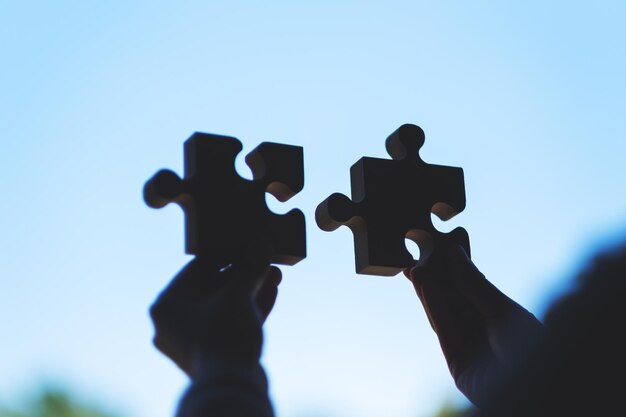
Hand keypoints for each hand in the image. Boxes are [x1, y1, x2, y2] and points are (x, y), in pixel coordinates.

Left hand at [150, 256, 281, 379]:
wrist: (233, 389)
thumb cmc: (225, 338)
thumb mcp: (238, 295)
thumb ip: (249, 267)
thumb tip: (261, 245)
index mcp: (166, 306)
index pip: (197, 267)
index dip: (227, 252)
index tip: (246, 243)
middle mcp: (173, 324)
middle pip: (212, 287)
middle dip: (243, 273)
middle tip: (264, 259)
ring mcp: (191, 341)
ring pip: (224, 306)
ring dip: (250, 289)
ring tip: (274, 275)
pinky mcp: (210, 354)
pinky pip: (228, 323)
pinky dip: (248, 308)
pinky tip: (271, 292)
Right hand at [405, 245, 543, 406]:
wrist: (540, 388)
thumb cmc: (534, 348)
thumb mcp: (503, 310)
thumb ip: (475, 284)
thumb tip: (455, 253)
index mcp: (501, 317)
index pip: (471, 288)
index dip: (452, 268)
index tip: (436, 247)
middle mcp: (485, 332)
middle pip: (454, 300)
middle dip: (435, 278)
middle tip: (418, 253)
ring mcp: (470, 349)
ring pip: (444, 314)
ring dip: (428, 290)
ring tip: (415, 266)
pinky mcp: (458, 365)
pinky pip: (443, 330)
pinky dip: (433, 307)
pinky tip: (424, 286)